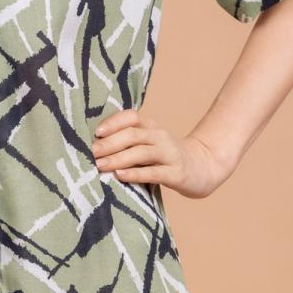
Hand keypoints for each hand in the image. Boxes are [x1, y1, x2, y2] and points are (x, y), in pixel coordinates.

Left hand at [90, 107, 231, 199]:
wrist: (202, 168)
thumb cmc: (164, 157)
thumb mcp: (148, 143)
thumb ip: (128, 141)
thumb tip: (94, 146)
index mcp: (151, 126)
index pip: (131, 117)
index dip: (113, 122)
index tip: (96, 133)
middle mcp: (160, 136)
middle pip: (132, 135)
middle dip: (109, 144)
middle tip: (91, 153)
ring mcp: (169, 154)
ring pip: (141, 152)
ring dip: (117, 158)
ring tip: (99, 165)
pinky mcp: (176, 173)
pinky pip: (153, 172)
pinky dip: (135, 173)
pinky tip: (120, 176)